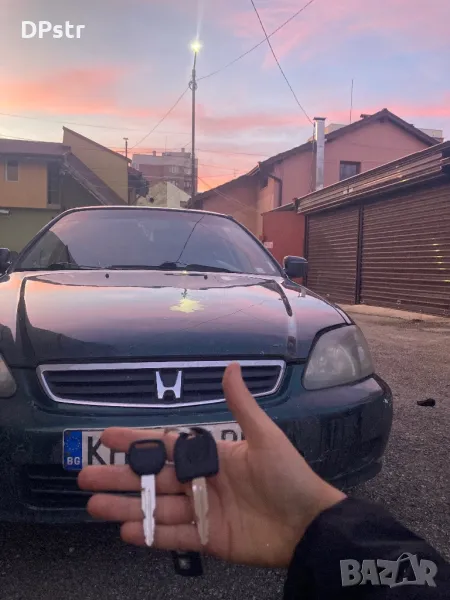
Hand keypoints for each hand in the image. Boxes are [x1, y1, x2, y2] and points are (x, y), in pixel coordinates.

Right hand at [78, 363, 345, 567]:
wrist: (310, 524)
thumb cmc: (289, 476)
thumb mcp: (265, 436)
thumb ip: (242, 405)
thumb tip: (232, 367)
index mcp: (211, 457)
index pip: (166, 446)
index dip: (136, 442)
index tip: (106, 436)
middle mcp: (201, 483)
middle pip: (152, 479)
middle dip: (119, 478)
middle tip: (86, 477)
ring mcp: (203, 512)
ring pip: (156, 508)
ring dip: (126, 507)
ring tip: (95, 506)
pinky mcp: (209, 539)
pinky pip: (174, 537)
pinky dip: (151, 535)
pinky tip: (127, 531)